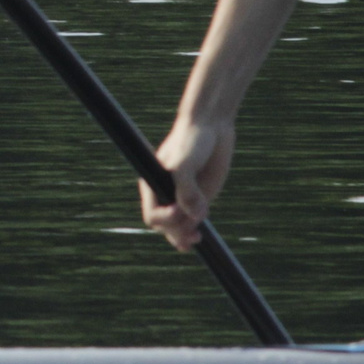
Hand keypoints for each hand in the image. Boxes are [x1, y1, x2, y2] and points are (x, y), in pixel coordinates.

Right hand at [140, 118, 235, 250]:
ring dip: (186, 235)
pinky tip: (200, 236)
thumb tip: (197, 216)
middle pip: (165, 226)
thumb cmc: (191, 141)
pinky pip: (194, 221)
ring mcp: (183, 197)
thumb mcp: (185, 164)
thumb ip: (188, 190)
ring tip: (197, 237)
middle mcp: (166, 193)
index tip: (180, 210)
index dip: (166, 219)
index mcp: (153, 185)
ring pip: (179, 227)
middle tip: (194, 229)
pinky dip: (195, 231)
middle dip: (177, 230)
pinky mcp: (200, 197)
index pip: (153, 215)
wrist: (211, 127)